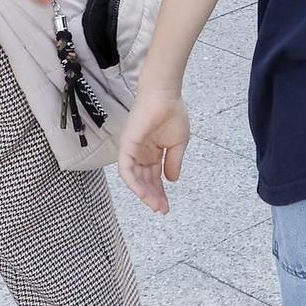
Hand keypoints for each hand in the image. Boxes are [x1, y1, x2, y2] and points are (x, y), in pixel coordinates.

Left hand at [118, 89, 189, 214]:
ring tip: (155, 205)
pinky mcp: (126, 146)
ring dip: (144, 193)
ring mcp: (132, 150)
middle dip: (153, 196)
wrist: (166, 96)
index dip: (160, 192)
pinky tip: (142, 193)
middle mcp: (140, 154)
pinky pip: (126, 169)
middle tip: (161, 209)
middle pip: (145, 181)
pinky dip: (133, 182)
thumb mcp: (178, 143)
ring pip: (135, 178)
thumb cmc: (173, 114)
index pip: (154, 177)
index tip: (167, 206)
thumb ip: (173, 162)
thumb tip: (172, 180)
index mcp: (153, 152)